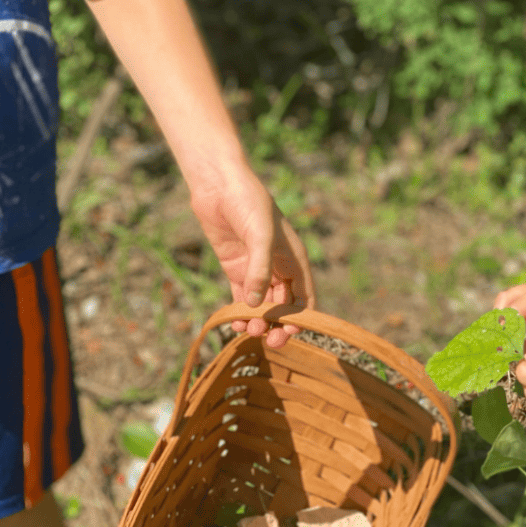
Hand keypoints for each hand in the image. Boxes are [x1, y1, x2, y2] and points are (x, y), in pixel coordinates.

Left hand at [189, 166, 315, 347]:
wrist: (219, 185)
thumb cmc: (248, 203)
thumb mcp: (260, 235)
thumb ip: (260, 270)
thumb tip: (257, 306)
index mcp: (294, 259)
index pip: (306, 297)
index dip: (301, 318)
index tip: (289, 332)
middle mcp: (279, 267)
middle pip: (285, 306)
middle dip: (278, 325)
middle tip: (268, 342)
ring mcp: (257, 269)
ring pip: (263, 305)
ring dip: (258, 322)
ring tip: (247, 331)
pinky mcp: (236, 269)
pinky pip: (242, 298)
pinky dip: (240, 313)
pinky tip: (234, 324)